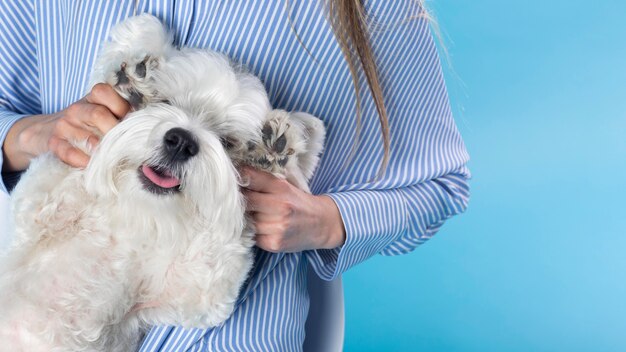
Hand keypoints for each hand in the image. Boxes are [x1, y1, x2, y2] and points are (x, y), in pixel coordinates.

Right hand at [2, 84, 129, 170]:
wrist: (47, 131)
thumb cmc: (88, 124)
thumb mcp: (103, 112)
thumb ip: (122, 115)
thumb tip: (145, 127)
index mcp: (92, 98)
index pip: (105, 93)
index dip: (120, 107)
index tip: (130, 123)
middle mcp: (77, 109)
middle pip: (99, 115)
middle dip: (115, 133)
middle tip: (125, 145)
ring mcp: (64, 125)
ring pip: (88, 138)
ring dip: (103, 151)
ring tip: (112, 158)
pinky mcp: (54, 143)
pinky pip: (71, 153)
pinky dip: (84, 161)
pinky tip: (92, 164)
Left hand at [241, 167, 345, 252]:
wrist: (322, 224)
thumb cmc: (300, 203)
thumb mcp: (286, 186)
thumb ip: (264, 181)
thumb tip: (236, 177)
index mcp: (281, 187)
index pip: (250, 178)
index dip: (239, 179)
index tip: (234, 181)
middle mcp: (280, 206)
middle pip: (245, 201)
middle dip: (242, 201)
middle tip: (243, 201)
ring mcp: (277, 226)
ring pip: (247, 220)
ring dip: (248, 218)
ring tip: (258, 215)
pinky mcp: (274, 243)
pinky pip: (252, 236)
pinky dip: (254, 232)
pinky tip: (264, 228)